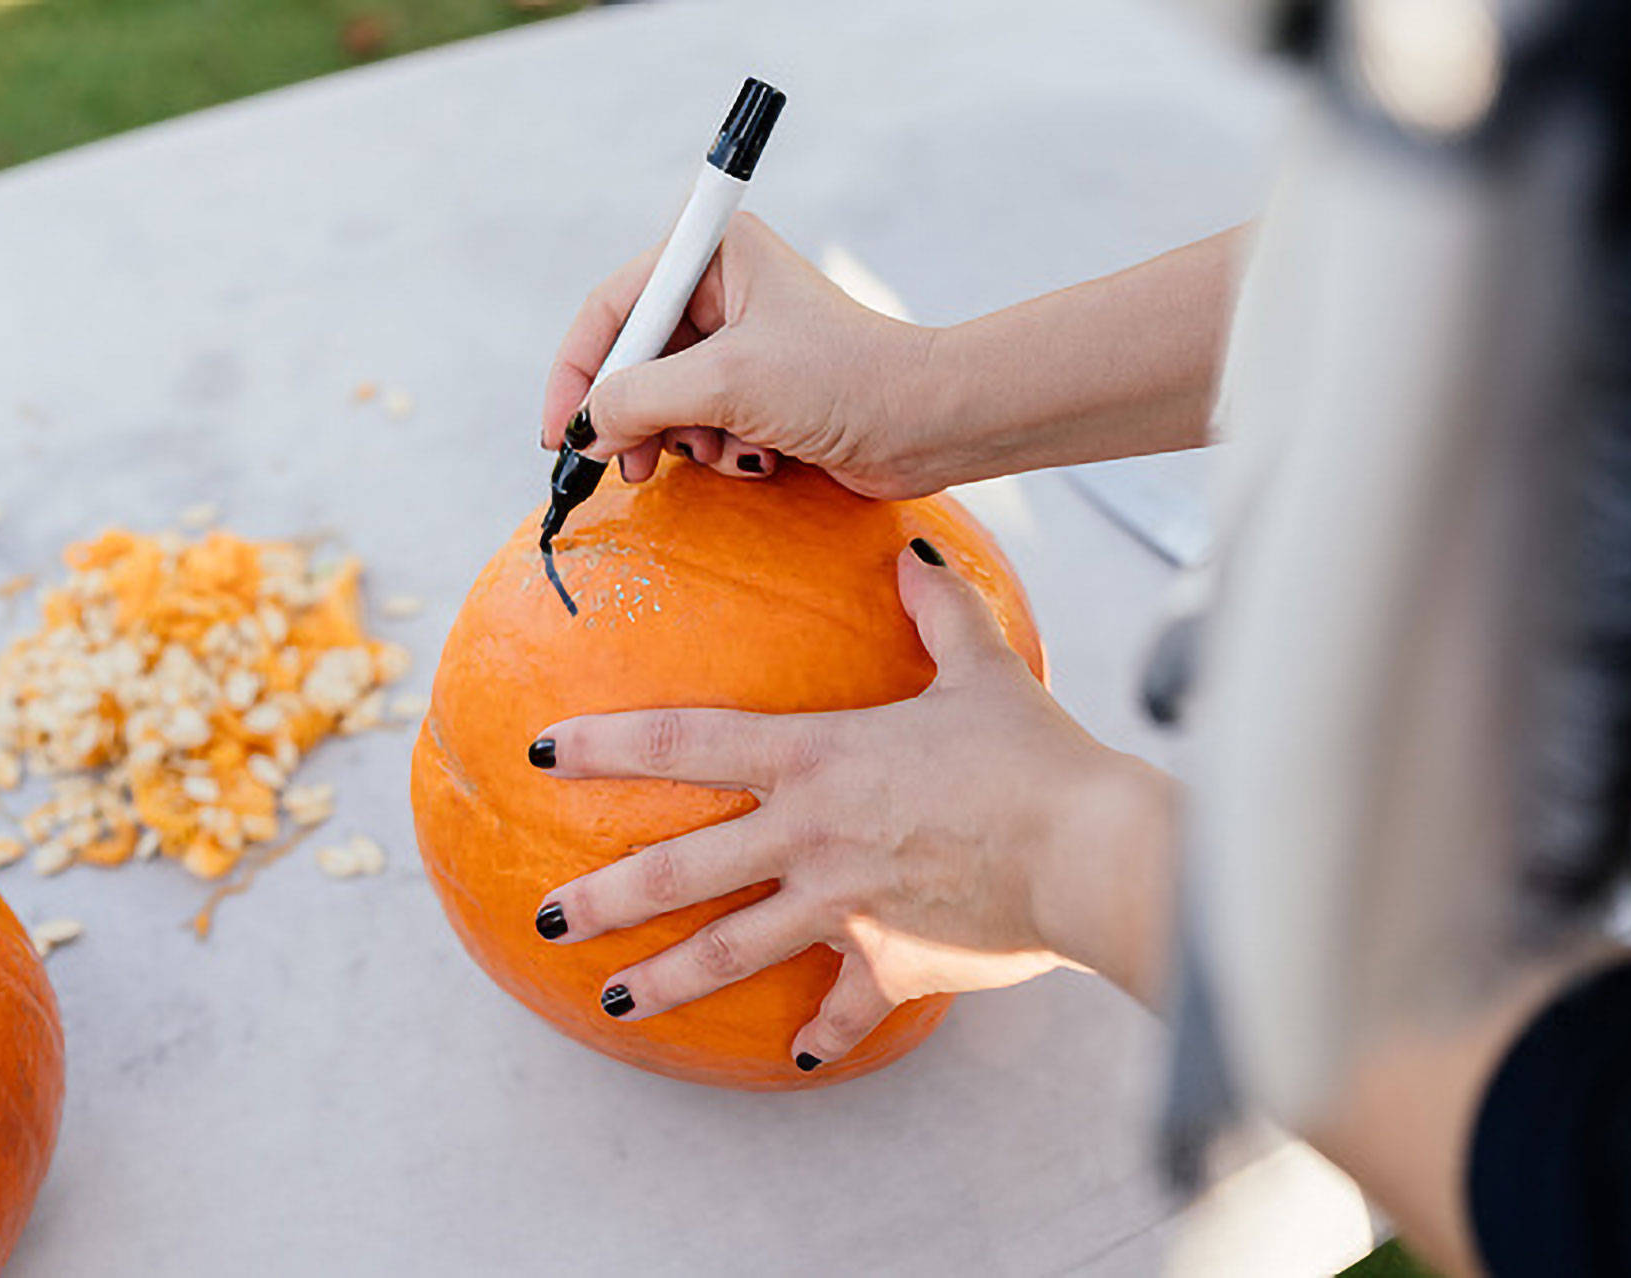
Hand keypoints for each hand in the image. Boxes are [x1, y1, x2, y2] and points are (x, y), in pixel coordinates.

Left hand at [530, 544, 1177, 1066]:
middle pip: (680, 870)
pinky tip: (797, 1057)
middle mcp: (810, 837)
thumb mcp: (983, 668)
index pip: (686, 744)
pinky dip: (821, 1035)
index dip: (607, 744)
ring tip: (615, 1004)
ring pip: (732, 952)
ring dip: (667, 980)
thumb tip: (918, 554)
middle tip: (548, 919)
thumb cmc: (1033, 756)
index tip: (543, 751)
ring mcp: (843, 908)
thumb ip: (941, 610)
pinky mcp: (890, 963)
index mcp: (818, 759)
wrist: (1087, 851)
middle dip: (603, 898)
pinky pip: (844, 1007)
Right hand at [541, 213, 938, 497]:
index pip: (615, 307)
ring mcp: (742, 344)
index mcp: (715, 253)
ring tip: (718, 453)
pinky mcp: (761, 392)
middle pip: (635, 358)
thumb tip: (584, 429)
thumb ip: (640, 398)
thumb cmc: (843, 380)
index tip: (560, 433)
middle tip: (625, 467)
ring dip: (683, 438)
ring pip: (667, 399)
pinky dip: (719, 448)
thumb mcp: (726, 383)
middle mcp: (724, 289)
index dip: (580, 371)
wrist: (928, 425)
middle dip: (633, 416)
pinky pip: (704, 424)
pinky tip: (757, 456)